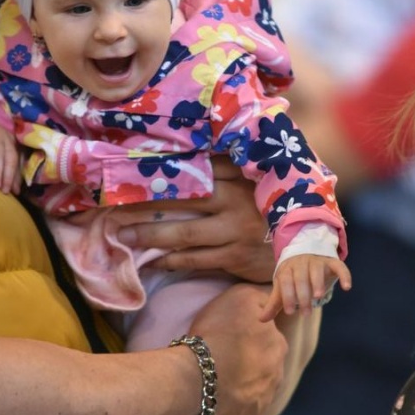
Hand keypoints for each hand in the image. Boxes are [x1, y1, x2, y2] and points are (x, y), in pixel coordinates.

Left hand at [115, 157, 274, 282]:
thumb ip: (226, 167)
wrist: (300, 248)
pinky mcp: (234, 257)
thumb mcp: (253, 182)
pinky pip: (194, 259)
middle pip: (181, 198)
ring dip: (149, 235)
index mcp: (238, 176)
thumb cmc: (267, 211)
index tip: (131, 170)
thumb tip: (185, 152)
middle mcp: (235, 200)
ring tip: (121, 235)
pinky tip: (149, 262)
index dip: (161, 169)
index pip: (194, 167)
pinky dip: (169, 261)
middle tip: (113, 204)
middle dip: (145, 202)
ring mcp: (235, 230)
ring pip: (183, 232)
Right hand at [190, 282, 287, 414]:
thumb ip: (261, 298)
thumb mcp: (240, 298)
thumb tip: (272, 300)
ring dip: (240, 381)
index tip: (228, 334)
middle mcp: (277, 373)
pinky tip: (213, 394)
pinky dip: (230, 401)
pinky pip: (241, 407)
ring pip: (253, 386)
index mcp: (279, 345)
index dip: (247, 332)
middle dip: (248, 359)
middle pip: (263, 362)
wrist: (195, 383)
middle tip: (221, 355)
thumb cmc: (216, 336)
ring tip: (214, 377)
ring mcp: (263, 399)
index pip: (267, 335)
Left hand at [261, 253, 351, 320]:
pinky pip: (339, 266)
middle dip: (303, 296)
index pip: (285, 282)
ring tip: (318, 297)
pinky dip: (344, 275)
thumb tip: (261, 320)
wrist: (306, 252)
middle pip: (300, 278)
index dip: (287, 296)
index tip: (290, 312)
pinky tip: (346, 287)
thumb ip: (275, 303)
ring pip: (317, 270)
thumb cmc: (293, 276)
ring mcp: (317, 261)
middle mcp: (301, 263)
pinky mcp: (332, 261)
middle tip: (306, 313)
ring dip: (317, 283)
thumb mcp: (283, 287)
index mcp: (287, 269)